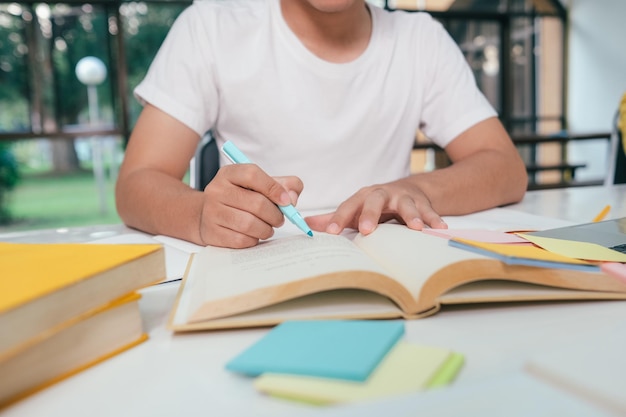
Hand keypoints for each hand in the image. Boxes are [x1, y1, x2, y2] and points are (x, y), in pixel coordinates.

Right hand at [199, 164, 302, 247]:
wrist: (208, 215)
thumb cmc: (241, 198)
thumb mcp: (260, 185)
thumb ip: (284, 185)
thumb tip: (292, 198)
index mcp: (229, 173)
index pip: (253, 175)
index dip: (274, 188)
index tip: (286, 201)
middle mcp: (217, 190)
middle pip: (256, 203)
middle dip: (275, 215)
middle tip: (279, 219)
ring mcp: (212, 211)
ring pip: (249, 224)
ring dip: (266, 229)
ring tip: (268, 227)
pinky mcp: (212, 232)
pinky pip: (241, 240)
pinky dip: (254, 239)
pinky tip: (253, 235)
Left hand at [305, 178, 446, 234]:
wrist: (406, 190)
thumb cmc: (375, 205)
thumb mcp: (354, 209)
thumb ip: (332, 217)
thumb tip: (305, 222)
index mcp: (363, 197)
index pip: (348, 207)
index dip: (338, 219)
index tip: (330, 232)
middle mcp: (382, 194)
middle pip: (375, 201)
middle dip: (371, 215)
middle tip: (367, 230)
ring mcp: (403, 197)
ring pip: (407, 204)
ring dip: (412, 215)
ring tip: (416, 228)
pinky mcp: (421, 202)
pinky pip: (430, 211)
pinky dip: (434, 219)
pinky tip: (439, 229)